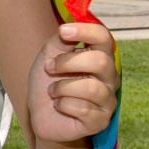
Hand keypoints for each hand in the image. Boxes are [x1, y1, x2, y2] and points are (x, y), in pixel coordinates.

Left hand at [26, 22, 118, 143]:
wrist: (40, 115)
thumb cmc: (48, 83)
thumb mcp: (48, 56)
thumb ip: (60, 40)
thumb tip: (68, 28)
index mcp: (99, 56)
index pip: (104, 38)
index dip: (86, 32)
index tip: (64, 31)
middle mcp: (109, 77)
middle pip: (100, 62)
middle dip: (68, 63)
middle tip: (49, 68)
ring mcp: (107, 100)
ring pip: (91, 88)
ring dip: (62, 87)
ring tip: (52, 91)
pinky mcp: (100, 120)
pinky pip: (83, 109)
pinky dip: (63, 105)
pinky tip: (59, 105)